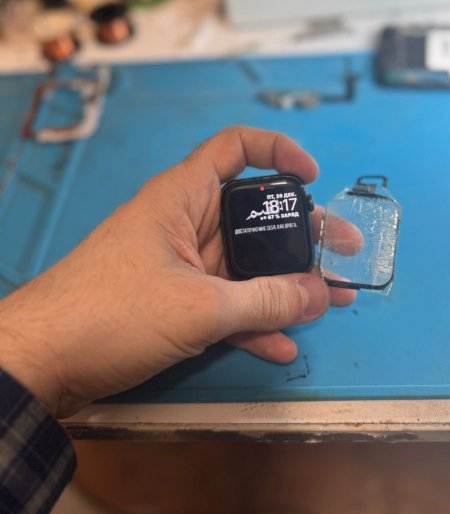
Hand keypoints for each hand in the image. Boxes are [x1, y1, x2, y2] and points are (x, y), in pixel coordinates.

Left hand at [0, 127, 355, 417]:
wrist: (41, 364)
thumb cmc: (111, 314)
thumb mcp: (199, 308)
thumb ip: (266, 301)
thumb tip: (322, 294)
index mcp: (183, 197)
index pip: (236, 148)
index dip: (279, 152)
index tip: (313, 179)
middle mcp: (185, 223)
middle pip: (253, 215)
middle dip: (301, 234)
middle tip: (344, 253)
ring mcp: (180, 266)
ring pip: (244, 265)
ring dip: (286, 284)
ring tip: (333, 300)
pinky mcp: (173, 303)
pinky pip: (225, 303)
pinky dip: (252, 321)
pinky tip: (281, 345)